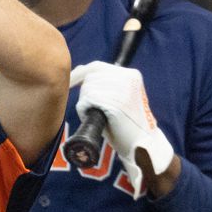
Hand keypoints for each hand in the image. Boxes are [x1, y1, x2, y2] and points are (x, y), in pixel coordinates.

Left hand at [70, 61, 174, 198]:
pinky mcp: (116, 104)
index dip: (79, 74)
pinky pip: (88, 101)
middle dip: (85, 93)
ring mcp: (124, 91)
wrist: (141, 145)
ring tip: (98, 115)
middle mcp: (129, 78)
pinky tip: (96, 118)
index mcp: (131, 75)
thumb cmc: (125, 123)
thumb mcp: (117, 97)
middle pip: (90, 78)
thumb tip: (80, 69)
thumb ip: (103, 83)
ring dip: (86, 103)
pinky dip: (85, 110)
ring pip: (87, 89)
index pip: (96, 66)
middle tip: (92, 109)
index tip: (70, 84)